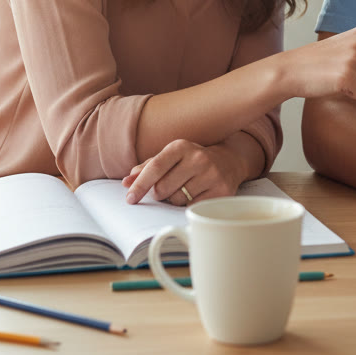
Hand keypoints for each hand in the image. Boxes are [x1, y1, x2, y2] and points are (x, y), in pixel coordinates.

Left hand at [122, 139, 245, 205]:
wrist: (230, 160)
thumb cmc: (192, 160)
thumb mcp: (171, 157)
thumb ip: (147, 168)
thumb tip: (126, 182)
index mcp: (181, 147)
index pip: (155, 167)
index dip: (140, 184)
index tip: (130, 198)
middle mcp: (197, 158)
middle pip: (163, 188)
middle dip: (160, 193)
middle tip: (170, 187)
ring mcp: (211, 175)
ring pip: (176, 200)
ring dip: (175, 200)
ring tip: (186, 189)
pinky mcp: (220, 191)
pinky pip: (191, 208)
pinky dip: (188, 205)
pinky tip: (196, 195)